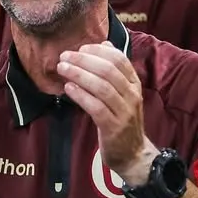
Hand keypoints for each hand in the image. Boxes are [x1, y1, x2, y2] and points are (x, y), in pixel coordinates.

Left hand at [56, 43, 146, 173]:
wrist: (132, 154)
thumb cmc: (122, 121)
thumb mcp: (123, 94)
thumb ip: (115, 71)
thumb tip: (105, 44)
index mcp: (134, 84)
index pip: (119, 59)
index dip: (99, 51)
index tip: (81, 48)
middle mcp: (132, 95)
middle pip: (108, 71)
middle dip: (84, 60)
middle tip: (65, 56)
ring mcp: (124, 112)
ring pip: (102, 87)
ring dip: (79, 75)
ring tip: (62, 69)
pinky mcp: (113, 127)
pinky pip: (96, 107)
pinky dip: (81, 95)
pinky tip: (68, 88)